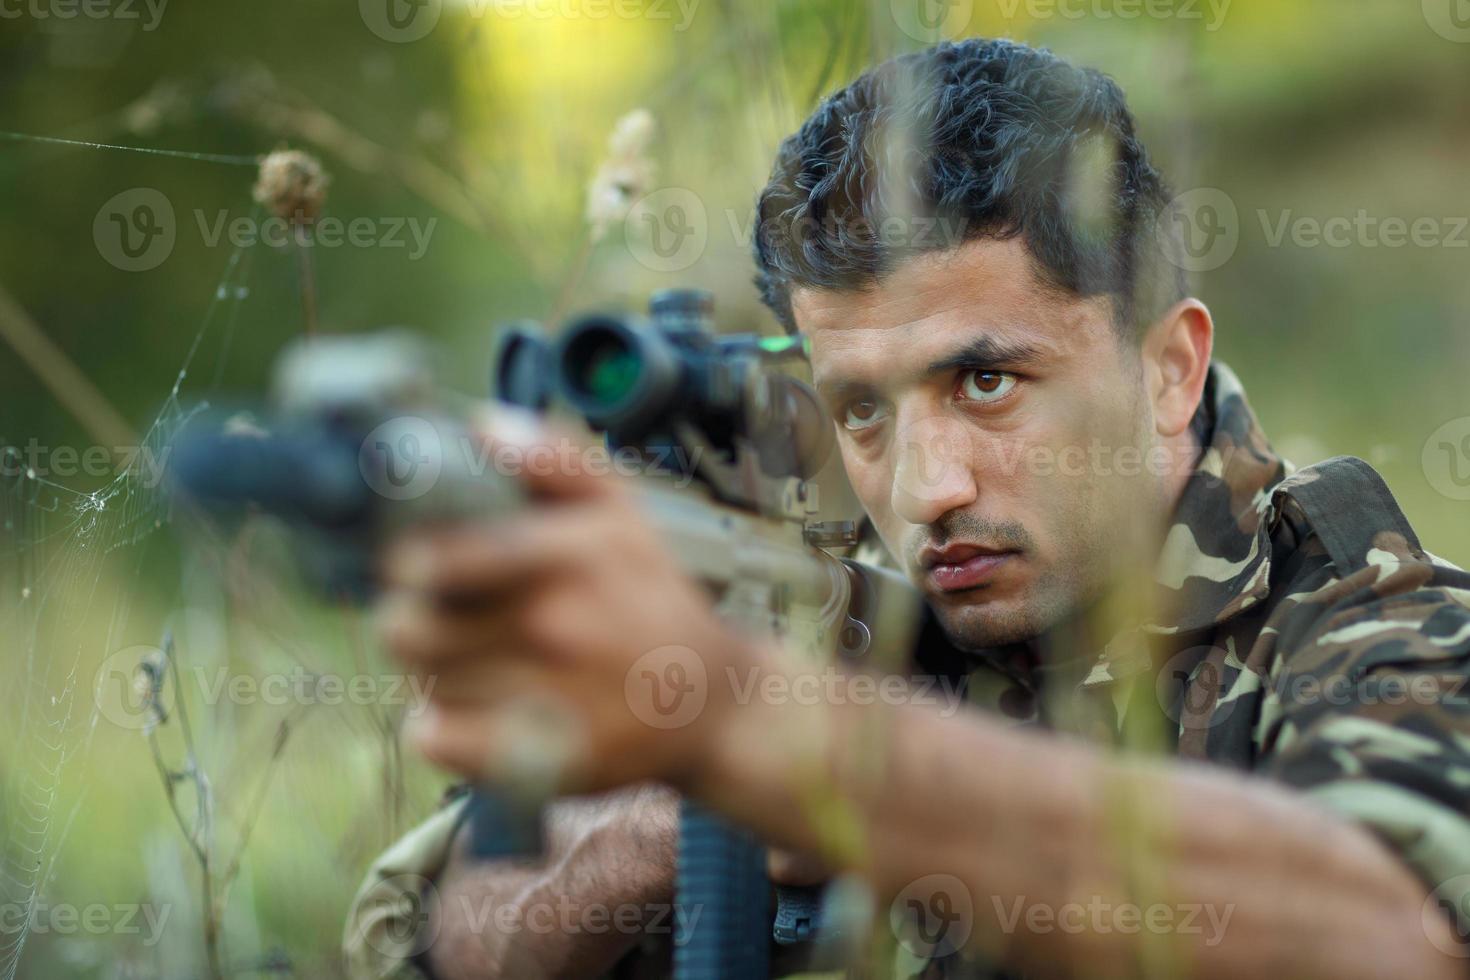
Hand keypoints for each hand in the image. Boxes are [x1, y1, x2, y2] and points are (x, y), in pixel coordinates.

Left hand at [378, 409, 755, 795]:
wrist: (715, 702)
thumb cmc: (654, 599)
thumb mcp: (624, 514)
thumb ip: (556, 461)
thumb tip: (482, 424)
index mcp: (568, 559)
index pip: (436, 559)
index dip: (408, 564)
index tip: (416, 567)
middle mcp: (555, 627)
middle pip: (409, 627)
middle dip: (411, 620)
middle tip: (437, 618)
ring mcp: (546, 698)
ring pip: (424, 681)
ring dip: (433, 672)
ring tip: (471, 662)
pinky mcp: (539, 761)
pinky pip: (438, 738)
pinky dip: (438, 726)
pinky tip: (468, 710)